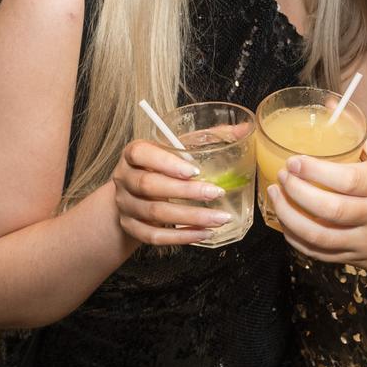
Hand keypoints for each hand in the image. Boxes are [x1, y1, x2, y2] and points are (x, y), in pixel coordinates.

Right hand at [112, 139, 232, 245]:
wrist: (132, 194)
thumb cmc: (161, 165)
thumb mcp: (177, 146)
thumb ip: (207, 137)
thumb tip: (242, 129)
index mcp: (133, 153)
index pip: (141, 154)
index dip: (166, 162)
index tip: (194, 170)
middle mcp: (124, 178)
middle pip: (149, 186)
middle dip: (185, 192)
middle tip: (216, 193)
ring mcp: (125, 206)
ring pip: (155, 214)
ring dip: (191, 217)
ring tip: (220, 218)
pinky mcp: (131, 228)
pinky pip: (154, 236)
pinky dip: (182, 236)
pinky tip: (204, 233)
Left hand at [267, 131, 366, 280]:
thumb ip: (361, 137)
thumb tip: (332, 106)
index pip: (349, 180)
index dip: (316, 172)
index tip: (294, 161)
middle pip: (331, 209)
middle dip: (299, 193)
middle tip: (282, 175)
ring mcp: (365, 241)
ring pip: (320, 236)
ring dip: (291, 217)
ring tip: (276, 196)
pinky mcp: (356, 260)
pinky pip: (320, 253)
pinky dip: (298, 239)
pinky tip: (285, 222)